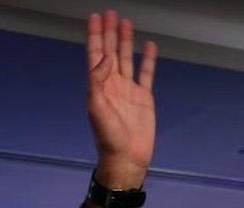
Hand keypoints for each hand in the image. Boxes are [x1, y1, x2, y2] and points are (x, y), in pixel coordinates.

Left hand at [86, 10, 157, 187]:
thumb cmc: (108, 138)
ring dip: (125, 40)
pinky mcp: (144, 97)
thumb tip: (104, 59)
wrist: (126, 158)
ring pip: (127, 58)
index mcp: (98, 86)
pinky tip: (149, 46)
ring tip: (125, 22)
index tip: (95, 18)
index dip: (95, 36)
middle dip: (109, 32)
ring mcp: (128, 90)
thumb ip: (97, 82)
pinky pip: (146, 73)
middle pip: (110, 51)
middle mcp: (112, 85)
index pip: (95, 54)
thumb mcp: (96, 109)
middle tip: (109, 13)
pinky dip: (148, 59)